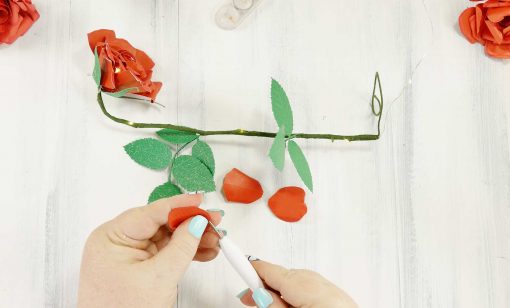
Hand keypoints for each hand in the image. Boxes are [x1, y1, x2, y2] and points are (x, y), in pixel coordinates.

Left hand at [77, 194, 222, 307]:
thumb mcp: (158, 278)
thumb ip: (181, 246)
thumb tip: (197, 222)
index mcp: (111, 237)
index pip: (150, 212)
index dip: (179, 205)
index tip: (201, 201)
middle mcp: (118, 241)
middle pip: (161, 223)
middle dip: (190, 224)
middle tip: (214, 222)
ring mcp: (130, 254)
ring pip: (167, 237)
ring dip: (192, 238)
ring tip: (214, 240)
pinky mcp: (140, 266)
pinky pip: (166, 251)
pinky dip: (185, 252)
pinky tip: (204, 251)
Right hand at [238, 260, 357, 307]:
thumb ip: (274, 306)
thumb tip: (259, 294)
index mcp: (305, 287)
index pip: (270, 271)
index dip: (251, 268)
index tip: (237, 261)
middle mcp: (319, 283)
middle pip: (283, 275)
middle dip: (265, 284)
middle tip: (249, 298)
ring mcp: (330, 287)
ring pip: (296, 281)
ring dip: (281, 290)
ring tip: (271, 305)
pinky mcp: (336, 294)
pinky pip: (309, 287)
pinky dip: (297, 292)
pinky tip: (292, 304)